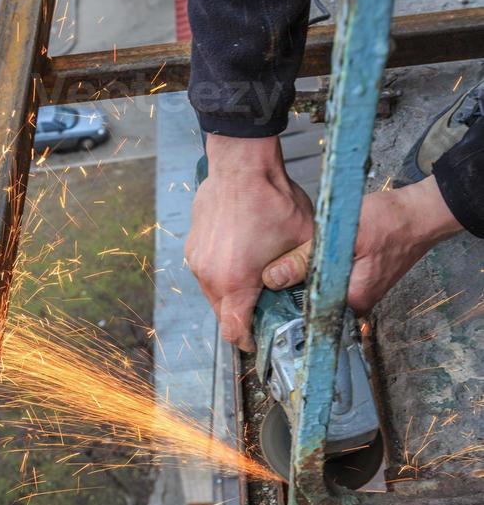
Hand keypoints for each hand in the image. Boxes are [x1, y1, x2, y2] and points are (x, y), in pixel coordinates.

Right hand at [185, 135, 313, 350]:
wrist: (242, 163)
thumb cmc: (273, 199)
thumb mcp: (303, 242)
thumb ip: (303, 276)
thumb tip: (312, 301)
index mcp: (235, 282)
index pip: (234, 332)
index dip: (250, 340)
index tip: (263, 337)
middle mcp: (209, 276)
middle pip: (223, 316)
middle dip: (244, 316)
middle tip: (266, 305)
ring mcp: (197, 260)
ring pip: (214, 293)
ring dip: (233, 293)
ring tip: (256, 277)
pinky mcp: (192, 245)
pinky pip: (207, 271)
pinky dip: (223, 272)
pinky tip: (242, 255)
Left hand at [262, 176, 461, 313]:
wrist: (420, 213)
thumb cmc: (388, 221)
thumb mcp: (340, 235)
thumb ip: (305, 258)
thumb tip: (272, 278)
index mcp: (351, 302)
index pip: (308, 317)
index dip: (283, 307)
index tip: (264, 297)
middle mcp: (356, 306)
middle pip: (312, 306)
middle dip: (290, 294)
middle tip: (266, 280)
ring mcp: (360, 295)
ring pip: (320, 294)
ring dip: (304, 282)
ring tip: (280, 270)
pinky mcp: (360, 283)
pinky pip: (332, 285)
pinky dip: (319, 274)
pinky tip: (305, 262)